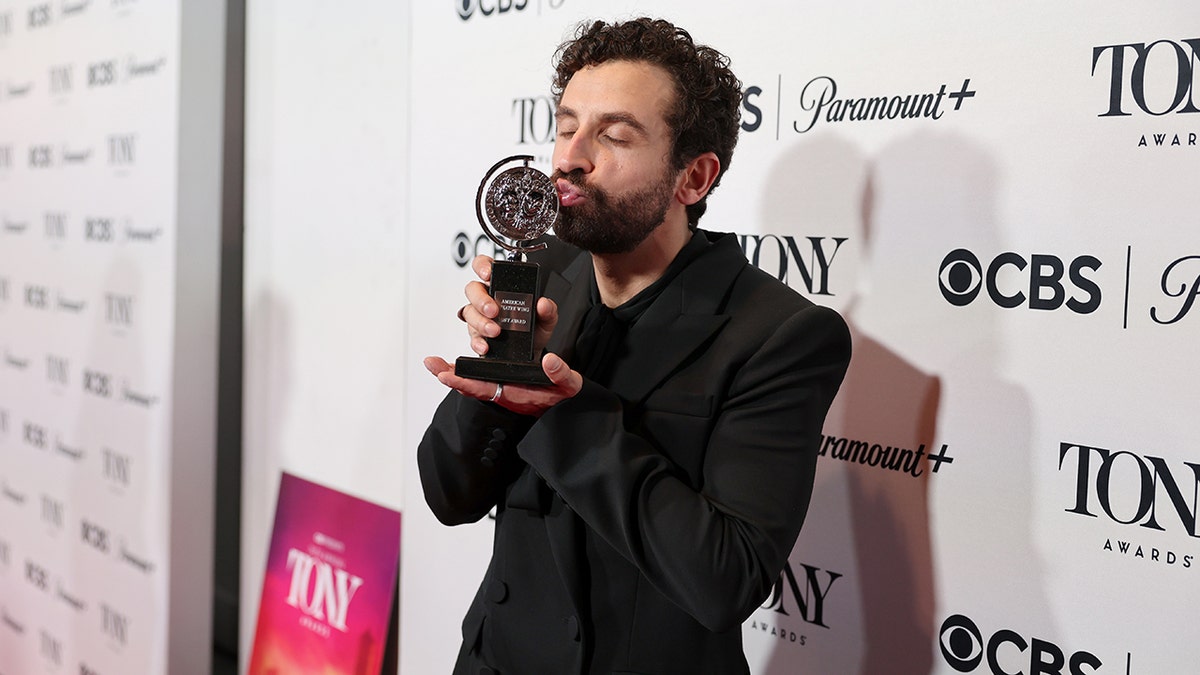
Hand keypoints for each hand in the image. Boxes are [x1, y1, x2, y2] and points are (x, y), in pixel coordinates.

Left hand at [423, 352, 582, 416]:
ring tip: (434, 363)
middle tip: (430, 363)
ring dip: (454, 372)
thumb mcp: (568, 384)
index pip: (485, 388)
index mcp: (515, 394)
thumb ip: (560, 373)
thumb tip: (549, 360)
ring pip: (473, 381)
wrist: (568, 405)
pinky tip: (455, 365)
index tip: (446, 375)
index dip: (464, 382)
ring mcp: (503, 387)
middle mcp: (504, 391)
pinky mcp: (505, 381)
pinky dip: (466, 371)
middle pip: (471, 385)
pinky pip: (482, 377)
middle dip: (450, 374)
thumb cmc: (565, 396)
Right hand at [458, 255, 557, 355]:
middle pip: (473, 289)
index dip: (482, 266)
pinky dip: (478, 341)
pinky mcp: (477, 335)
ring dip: (481, 322)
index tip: (488, 274)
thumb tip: (543, 303)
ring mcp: (480, 316)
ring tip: (495, 331)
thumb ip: (549, 310)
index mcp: (502, 286)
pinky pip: (472, 336)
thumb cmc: (534, 329)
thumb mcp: (546, 318)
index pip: (485, 266)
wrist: (531, 352)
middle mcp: (488, 298)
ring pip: (469, 312)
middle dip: (481, 299)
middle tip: (495, 310)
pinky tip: (486, 345)